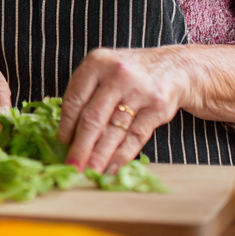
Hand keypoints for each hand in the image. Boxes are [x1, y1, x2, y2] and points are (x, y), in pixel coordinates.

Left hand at [58, 48, 189, 173]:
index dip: (66, 126)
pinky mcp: (157, 107)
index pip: (75, 99)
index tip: (61, 144)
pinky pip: (135, 136)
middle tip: (72, 167)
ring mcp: (139, 91)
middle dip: (80, 147)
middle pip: (93, 118)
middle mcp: (117, 74)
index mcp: (97, 63)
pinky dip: (122, 155)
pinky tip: (112, 168)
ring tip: (90, 172)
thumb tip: (68, 135)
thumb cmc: (129, 73)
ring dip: (100, 156)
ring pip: (114, 130)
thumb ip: (86, 95)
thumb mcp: (104, 71)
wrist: (173, 67)